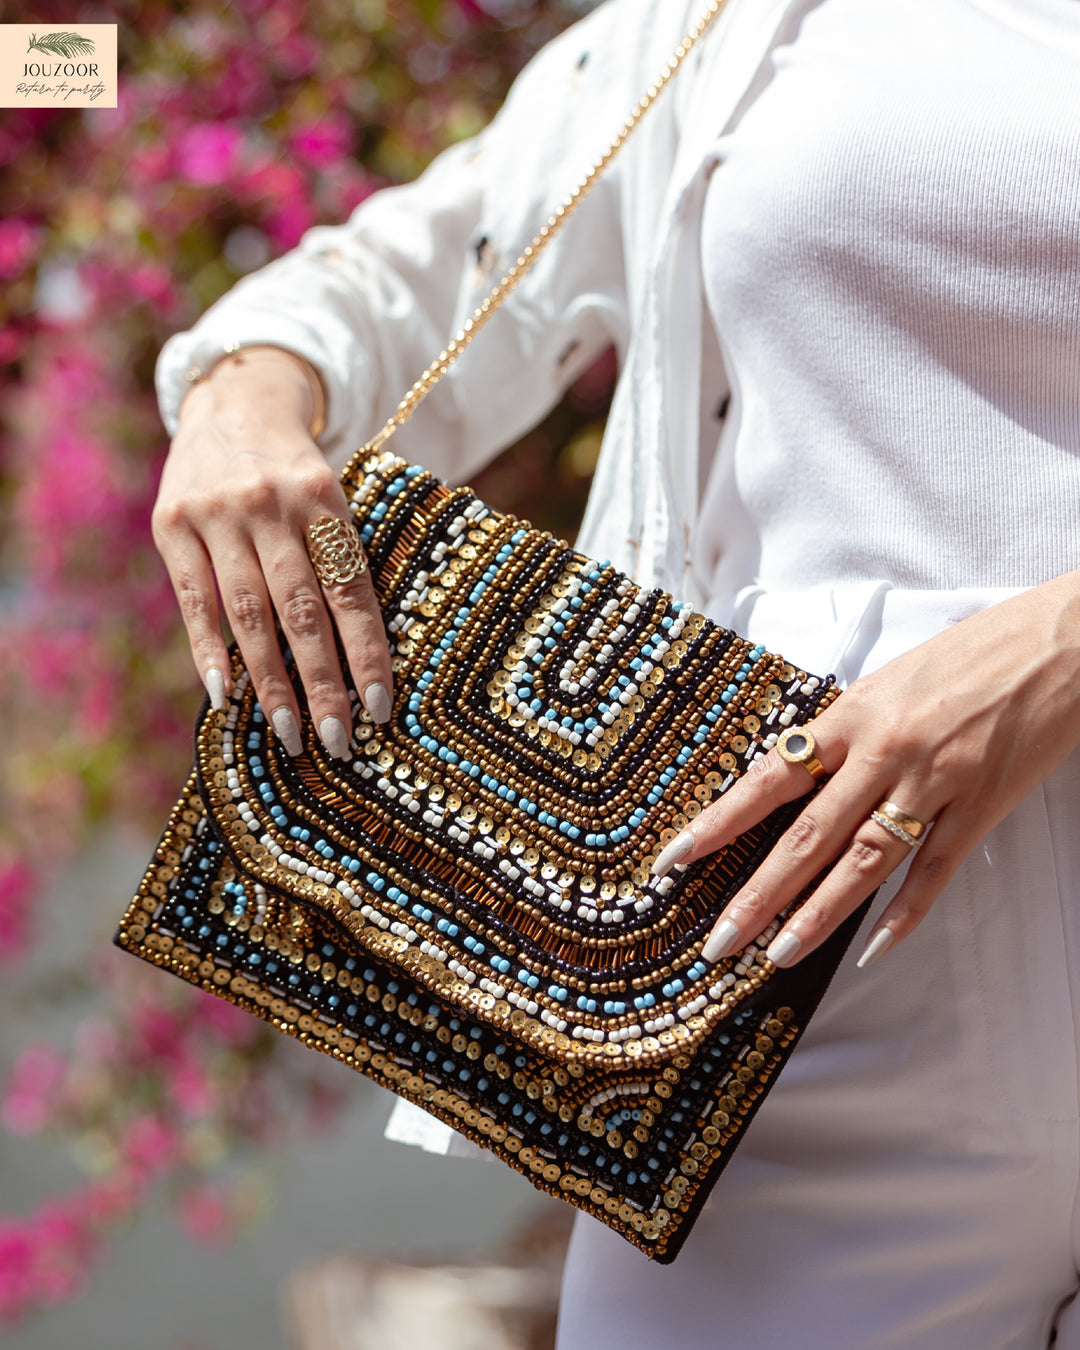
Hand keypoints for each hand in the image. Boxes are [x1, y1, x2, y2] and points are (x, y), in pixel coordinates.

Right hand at [151, 345, 392, 759]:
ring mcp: (218, 514)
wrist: (232, 401)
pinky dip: (210, 651)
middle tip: (337, 741)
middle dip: (322, 682)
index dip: (366, 652)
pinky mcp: (172, 523)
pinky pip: (194, 601)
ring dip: (270, 682)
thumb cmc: (296, 473)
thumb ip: (342, 558)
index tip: (380, 709)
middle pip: (301, 610)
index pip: (351, 590)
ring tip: (291, 733)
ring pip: (248, 613)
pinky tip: (224, 696)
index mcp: (325, 497)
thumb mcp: (330, 497)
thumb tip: (366, 656)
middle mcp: (271, 504)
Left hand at [653, 573, 1079, 969]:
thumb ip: (842, 729)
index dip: (718, 822)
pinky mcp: (982, 806)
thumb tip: (793, 770)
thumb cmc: (967, 653)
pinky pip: (936, 871)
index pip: (769, 777)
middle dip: (758, 893)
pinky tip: (873, 949)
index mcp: (852, 714)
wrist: (1056, 642)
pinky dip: (904, 913)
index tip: (674, 859)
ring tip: (778, 954)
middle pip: (808, 834)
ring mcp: (934, 782)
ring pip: (865, 861)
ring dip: (818, 915)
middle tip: (719, 942)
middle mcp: (884, 750)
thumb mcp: (886, 680)